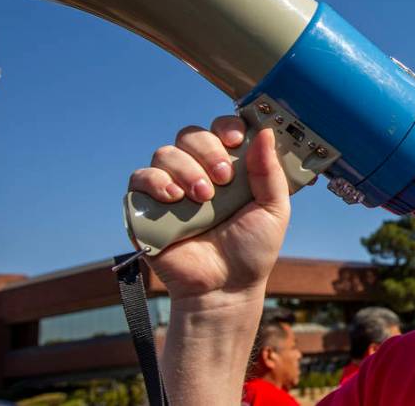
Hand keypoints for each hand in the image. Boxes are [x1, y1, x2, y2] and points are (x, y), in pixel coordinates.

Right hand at [127, 116, 290, 301]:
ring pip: (166, 153)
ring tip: (202, 198)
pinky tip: (174, 198)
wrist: (224, 287)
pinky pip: (140, 178)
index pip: (220, 129)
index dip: (225, 127)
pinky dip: (156, 182)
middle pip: (191, 135)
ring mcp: (171, 187)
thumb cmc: (251, 249)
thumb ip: (270, 171)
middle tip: (222, 178)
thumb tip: (264, 131)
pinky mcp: (147, 206)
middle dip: (208, 151)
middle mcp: (198, 171)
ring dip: (186, 169)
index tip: (234, 141)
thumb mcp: (274, 209)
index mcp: (228, 166)